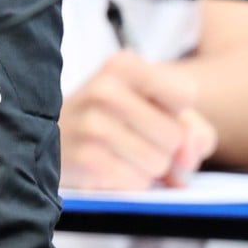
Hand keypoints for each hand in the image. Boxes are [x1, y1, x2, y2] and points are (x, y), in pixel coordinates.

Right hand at [60, 50, 218, 189]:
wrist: (55, 136)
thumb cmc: (116, 120)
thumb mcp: (154, 107)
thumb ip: (192, 130)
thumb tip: (187, 160)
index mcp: (123, 65)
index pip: (186, 94)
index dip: (180, 114)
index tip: (153, 110)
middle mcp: (104, 89)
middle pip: (175, 136)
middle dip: (165, 149)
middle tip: (134, 139)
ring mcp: (91, 124)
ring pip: (159, 163)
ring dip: (149, 169)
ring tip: (120, 155)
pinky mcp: (85, 159)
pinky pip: (138, 183)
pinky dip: (132, 183)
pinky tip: (109, 169)